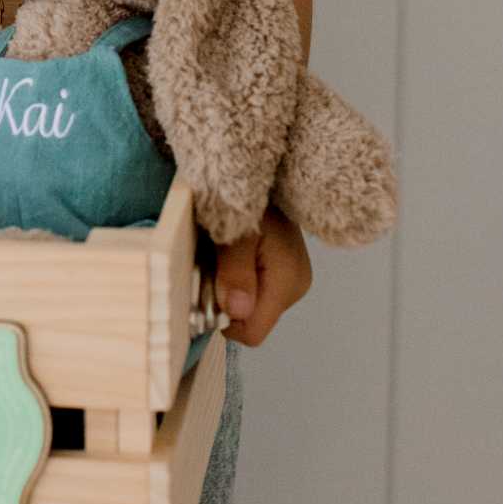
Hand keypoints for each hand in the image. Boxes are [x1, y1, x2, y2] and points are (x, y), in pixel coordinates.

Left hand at [213, 205, 312, 346]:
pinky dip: (237, 278)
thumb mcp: (236, 231)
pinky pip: (254, 290)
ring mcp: (291, 281)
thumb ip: (236, 270)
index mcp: (287, 283)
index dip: (225, 318)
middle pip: (250, 320)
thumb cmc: (253, 197)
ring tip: (222, 254)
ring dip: (230, 288)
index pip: (252, 332)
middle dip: (225, 301)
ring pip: (250, 306)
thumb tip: (237, 310)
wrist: (268, 171)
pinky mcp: (284, 273)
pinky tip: (231, 254)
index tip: (207, 289)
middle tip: (213, 263)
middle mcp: (295, 288)